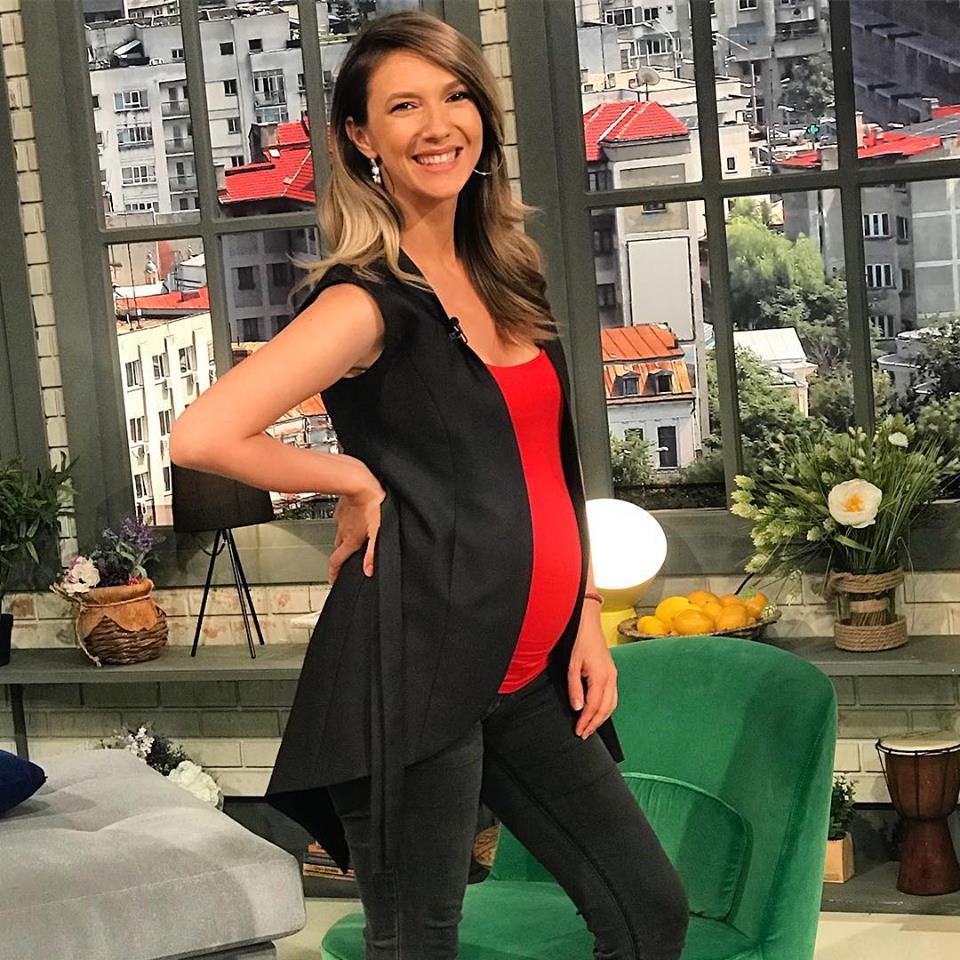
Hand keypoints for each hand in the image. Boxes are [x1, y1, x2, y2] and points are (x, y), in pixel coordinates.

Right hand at [328, 478, 384, 582]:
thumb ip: (372, 552)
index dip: (334, 573)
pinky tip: (354, 519)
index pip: (337, 561)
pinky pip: (342, 519)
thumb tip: (369, 570)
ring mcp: (341, 519)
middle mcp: (343, 531)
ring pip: (339, 533)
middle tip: (344, 560)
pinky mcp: (341, 508)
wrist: (358, 483)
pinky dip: (346, 523)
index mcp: (351, 539)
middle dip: (341, 555)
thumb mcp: (377, 532)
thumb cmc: (372, 506)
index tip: (332, 579)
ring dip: (344, 539)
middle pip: (339, 548)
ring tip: (351, 539)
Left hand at [567, 620, 617, 739]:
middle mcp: (611, 678)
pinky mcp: (612, 673)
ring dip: (602, 718)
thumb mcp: (572, 664)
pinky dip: (606, 708)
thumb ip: (575, 687)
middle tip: (584, 734)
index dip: (586, 720)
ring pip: (612, 704)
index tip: (579, 731)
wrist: (589, 624)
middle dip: (595, 723)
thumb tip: (577, 708)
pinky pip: (613, 696)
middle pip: (606, 708)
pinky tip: (598, 712)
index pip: (594, 705)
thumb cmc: (580, 641)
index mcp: (601, 676)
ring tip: (590, 727)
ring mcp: (613, 675)